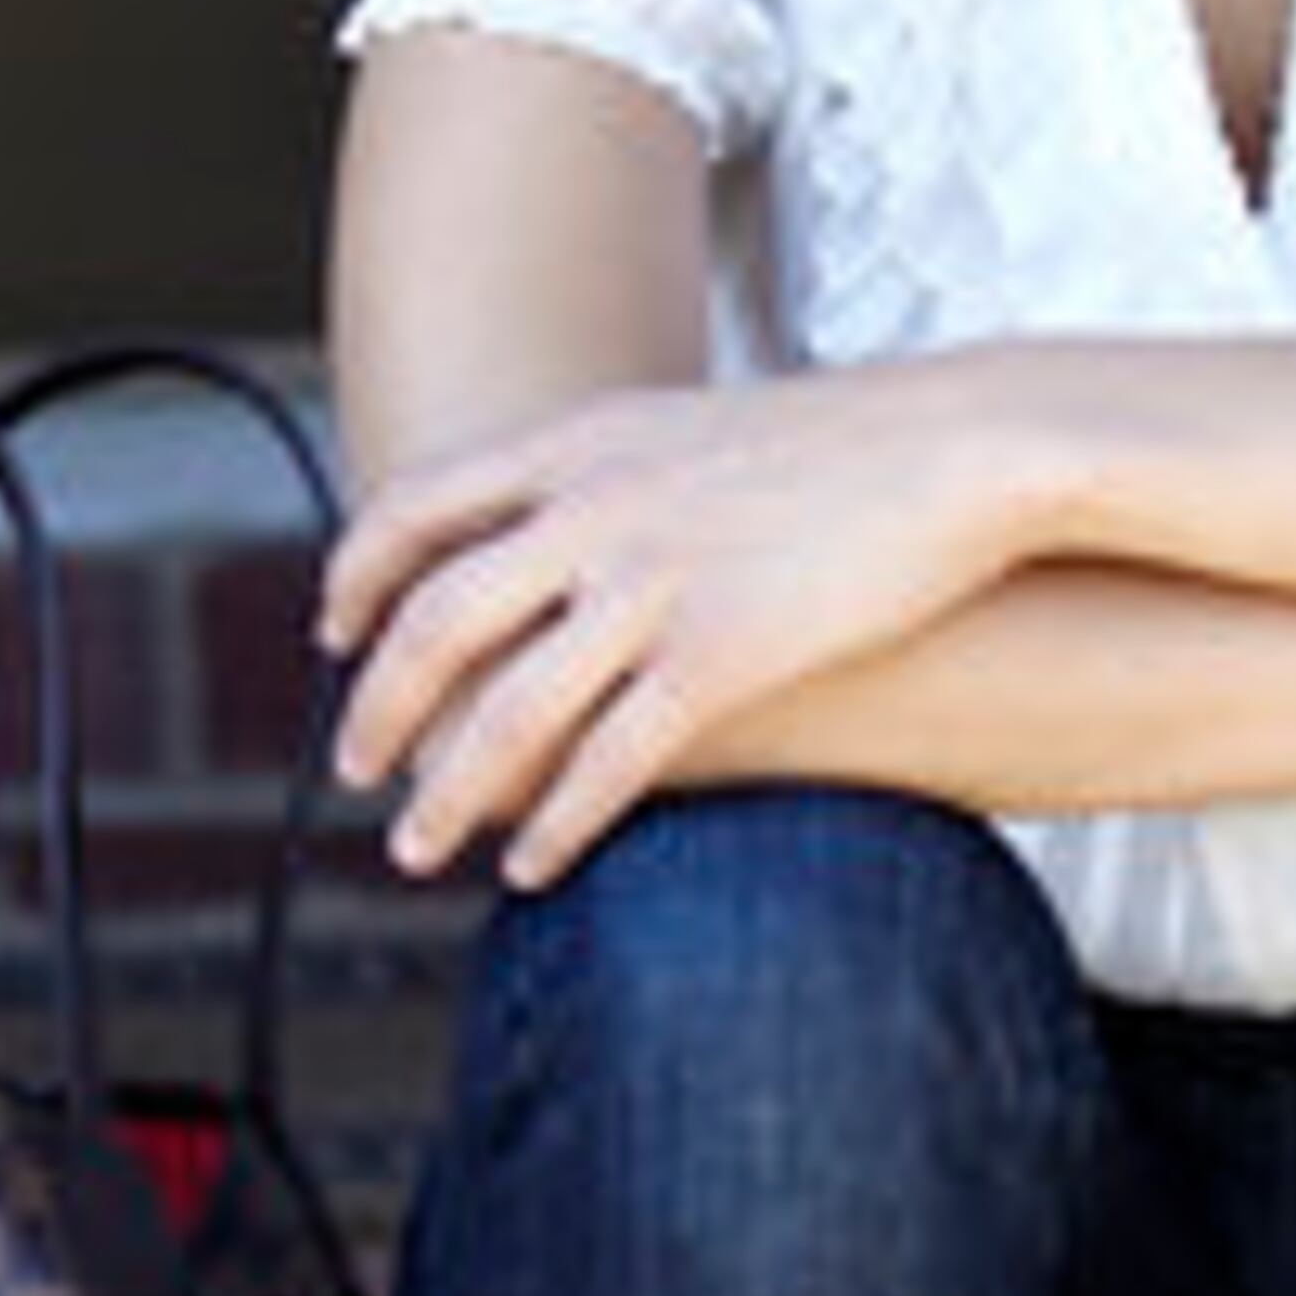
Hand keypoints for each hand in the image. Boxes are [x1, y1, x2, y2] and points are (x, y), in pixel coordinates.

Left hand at [320, 368, 1022, 890]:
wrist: (962, 444)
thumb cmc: (845, 447)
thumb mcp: (692, 430)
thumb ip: (607, 473)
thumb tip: (555, 524)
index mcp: (579, 443)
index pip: (413, 508)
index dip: (355, 577)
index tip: (333, 632)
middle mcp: (595, 509)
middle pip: (434, 623)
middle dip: (377, 709)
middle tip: (357, 770)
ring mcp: (655, 582)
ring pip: (506, 712)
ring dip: (448, 794)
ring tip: (418, 849)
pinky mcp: (725, 654)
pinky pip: (610, 762)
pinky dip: (558, 825)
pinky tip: (538, 866)